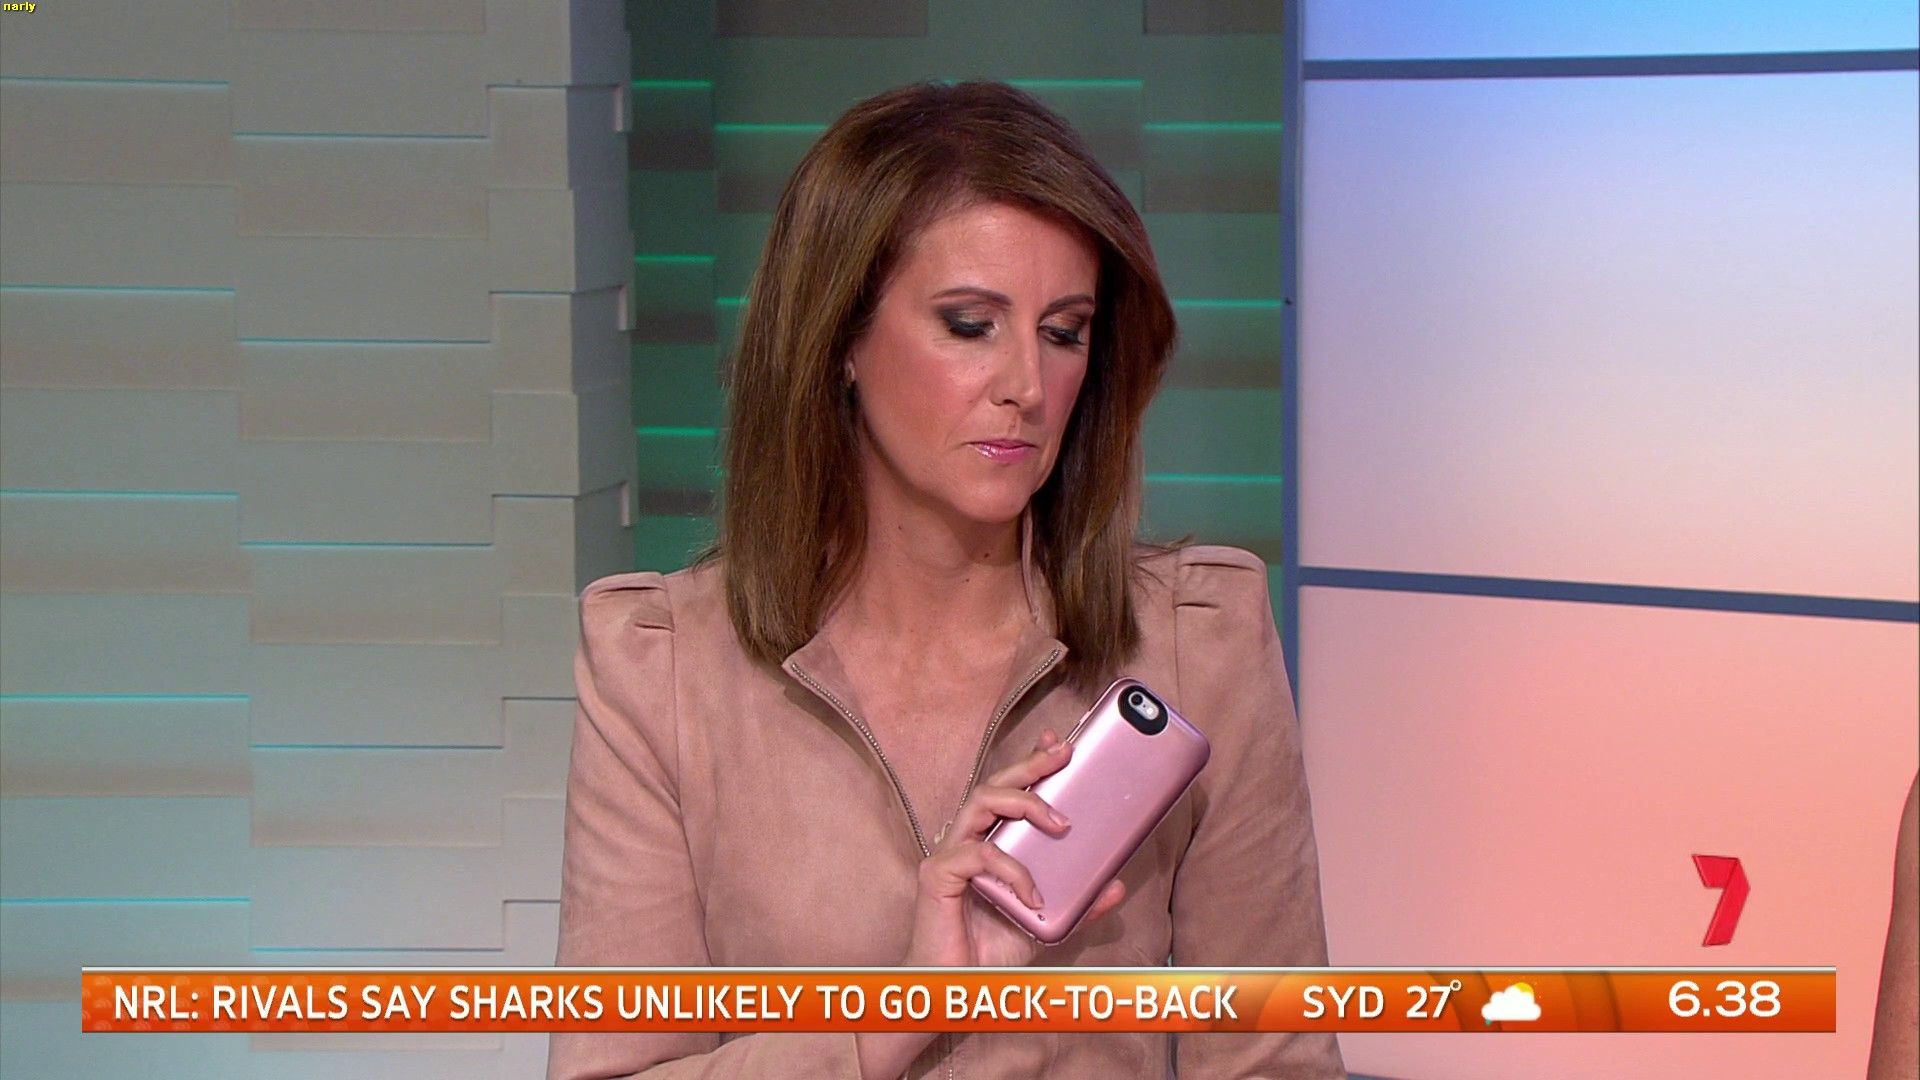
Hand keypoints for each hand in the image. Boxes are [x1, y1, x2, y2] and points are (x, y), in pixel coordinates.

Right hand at [900, 727, 1127, 968]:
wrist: (958, 989)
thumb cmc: (991, 952)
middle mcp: (966, 840)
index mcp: (990, 843)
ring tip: (1062, 824)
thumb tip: (1116, 885)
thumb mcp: (1047, 923)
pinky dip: (1012, 869)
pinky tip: (1033, 893)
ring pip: (981, 802)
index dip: (1032, 762)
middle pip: (996, 784)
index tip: (1061, 744)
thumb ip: (1079, 904)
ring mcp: (949, 854)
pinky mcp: (937, 874)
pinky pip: (979, 854)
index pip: (1010, 791)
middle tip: (1064, 756)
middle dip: (1031, 764)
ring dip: (1026, 804)